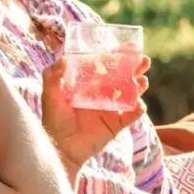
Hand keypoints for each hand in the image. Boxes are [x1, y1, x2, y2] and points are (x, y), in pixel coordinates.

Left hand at [41, 54, 149, 172]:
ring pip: (130, 94)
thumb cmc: (53, 120)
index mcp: (90, 82)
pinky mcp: (115, 124)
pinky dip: (137, 110)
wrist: (60, 147)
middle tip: (144, 60)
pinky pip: (130, 116)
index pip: (107, 64)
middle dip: (136, 68)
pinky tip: (139, 105)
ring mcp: (111, 108)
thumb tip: (63, 58)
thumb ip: (52, 76)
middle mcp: (102, 93)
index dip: (120, 55)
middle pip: (124, 77)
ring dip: (139, 86)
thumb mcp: (50, 95)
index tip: (131, 46)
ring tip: (143, 81)